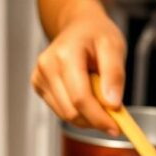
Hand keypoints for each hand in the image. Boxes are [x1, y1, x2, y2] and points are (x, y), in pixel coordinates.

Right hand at [31, 8, 125, 133]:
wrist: (79, 27)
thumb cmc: (96, 35)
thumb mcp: (114, 48)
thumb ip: (114, 75)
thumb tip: (112, 104)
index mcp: (65, 54)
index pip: (80, 98)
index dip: (99, 118)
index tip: (116, 128)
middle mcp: (47, 66)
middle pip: (72, 111)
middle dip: (95, 119)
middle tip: (113, 114)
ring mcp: (40, 77)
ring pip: (66, 115)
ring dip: (87, 116)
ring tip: (99, 97)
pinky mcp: (38, 86)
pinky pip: (61, 111)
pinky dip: (77, 111)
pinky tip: (86, 96)